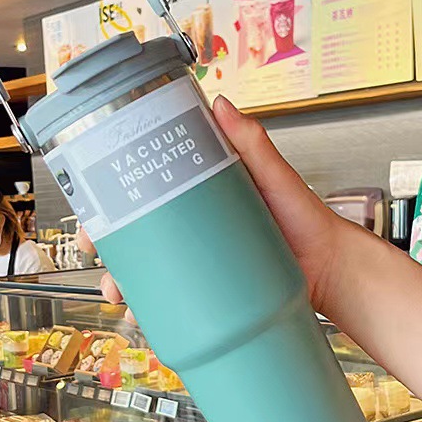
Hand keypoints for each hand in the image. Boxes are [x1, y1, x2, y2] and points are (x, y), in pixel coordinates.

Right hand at [76, 94, 345, 321]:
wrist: (330, 268)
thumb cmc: (305, 217)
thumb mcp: (273, 176)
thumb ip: (251, 143)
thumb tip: (222, 104)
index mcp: (198, 196)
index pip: (143, 194)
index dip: (110, 200)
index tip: (91, 207)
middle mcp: (192, 228)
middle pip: (134, 235)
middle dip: (106, 245)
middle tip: (93, 251)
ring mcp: (199, 262)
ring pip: (145, 272)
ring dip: (121, 283)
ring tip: (118, 294)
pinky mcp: (210, 292)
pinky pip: (172, 301)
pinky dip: (151, 310)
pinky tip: (141, 317)